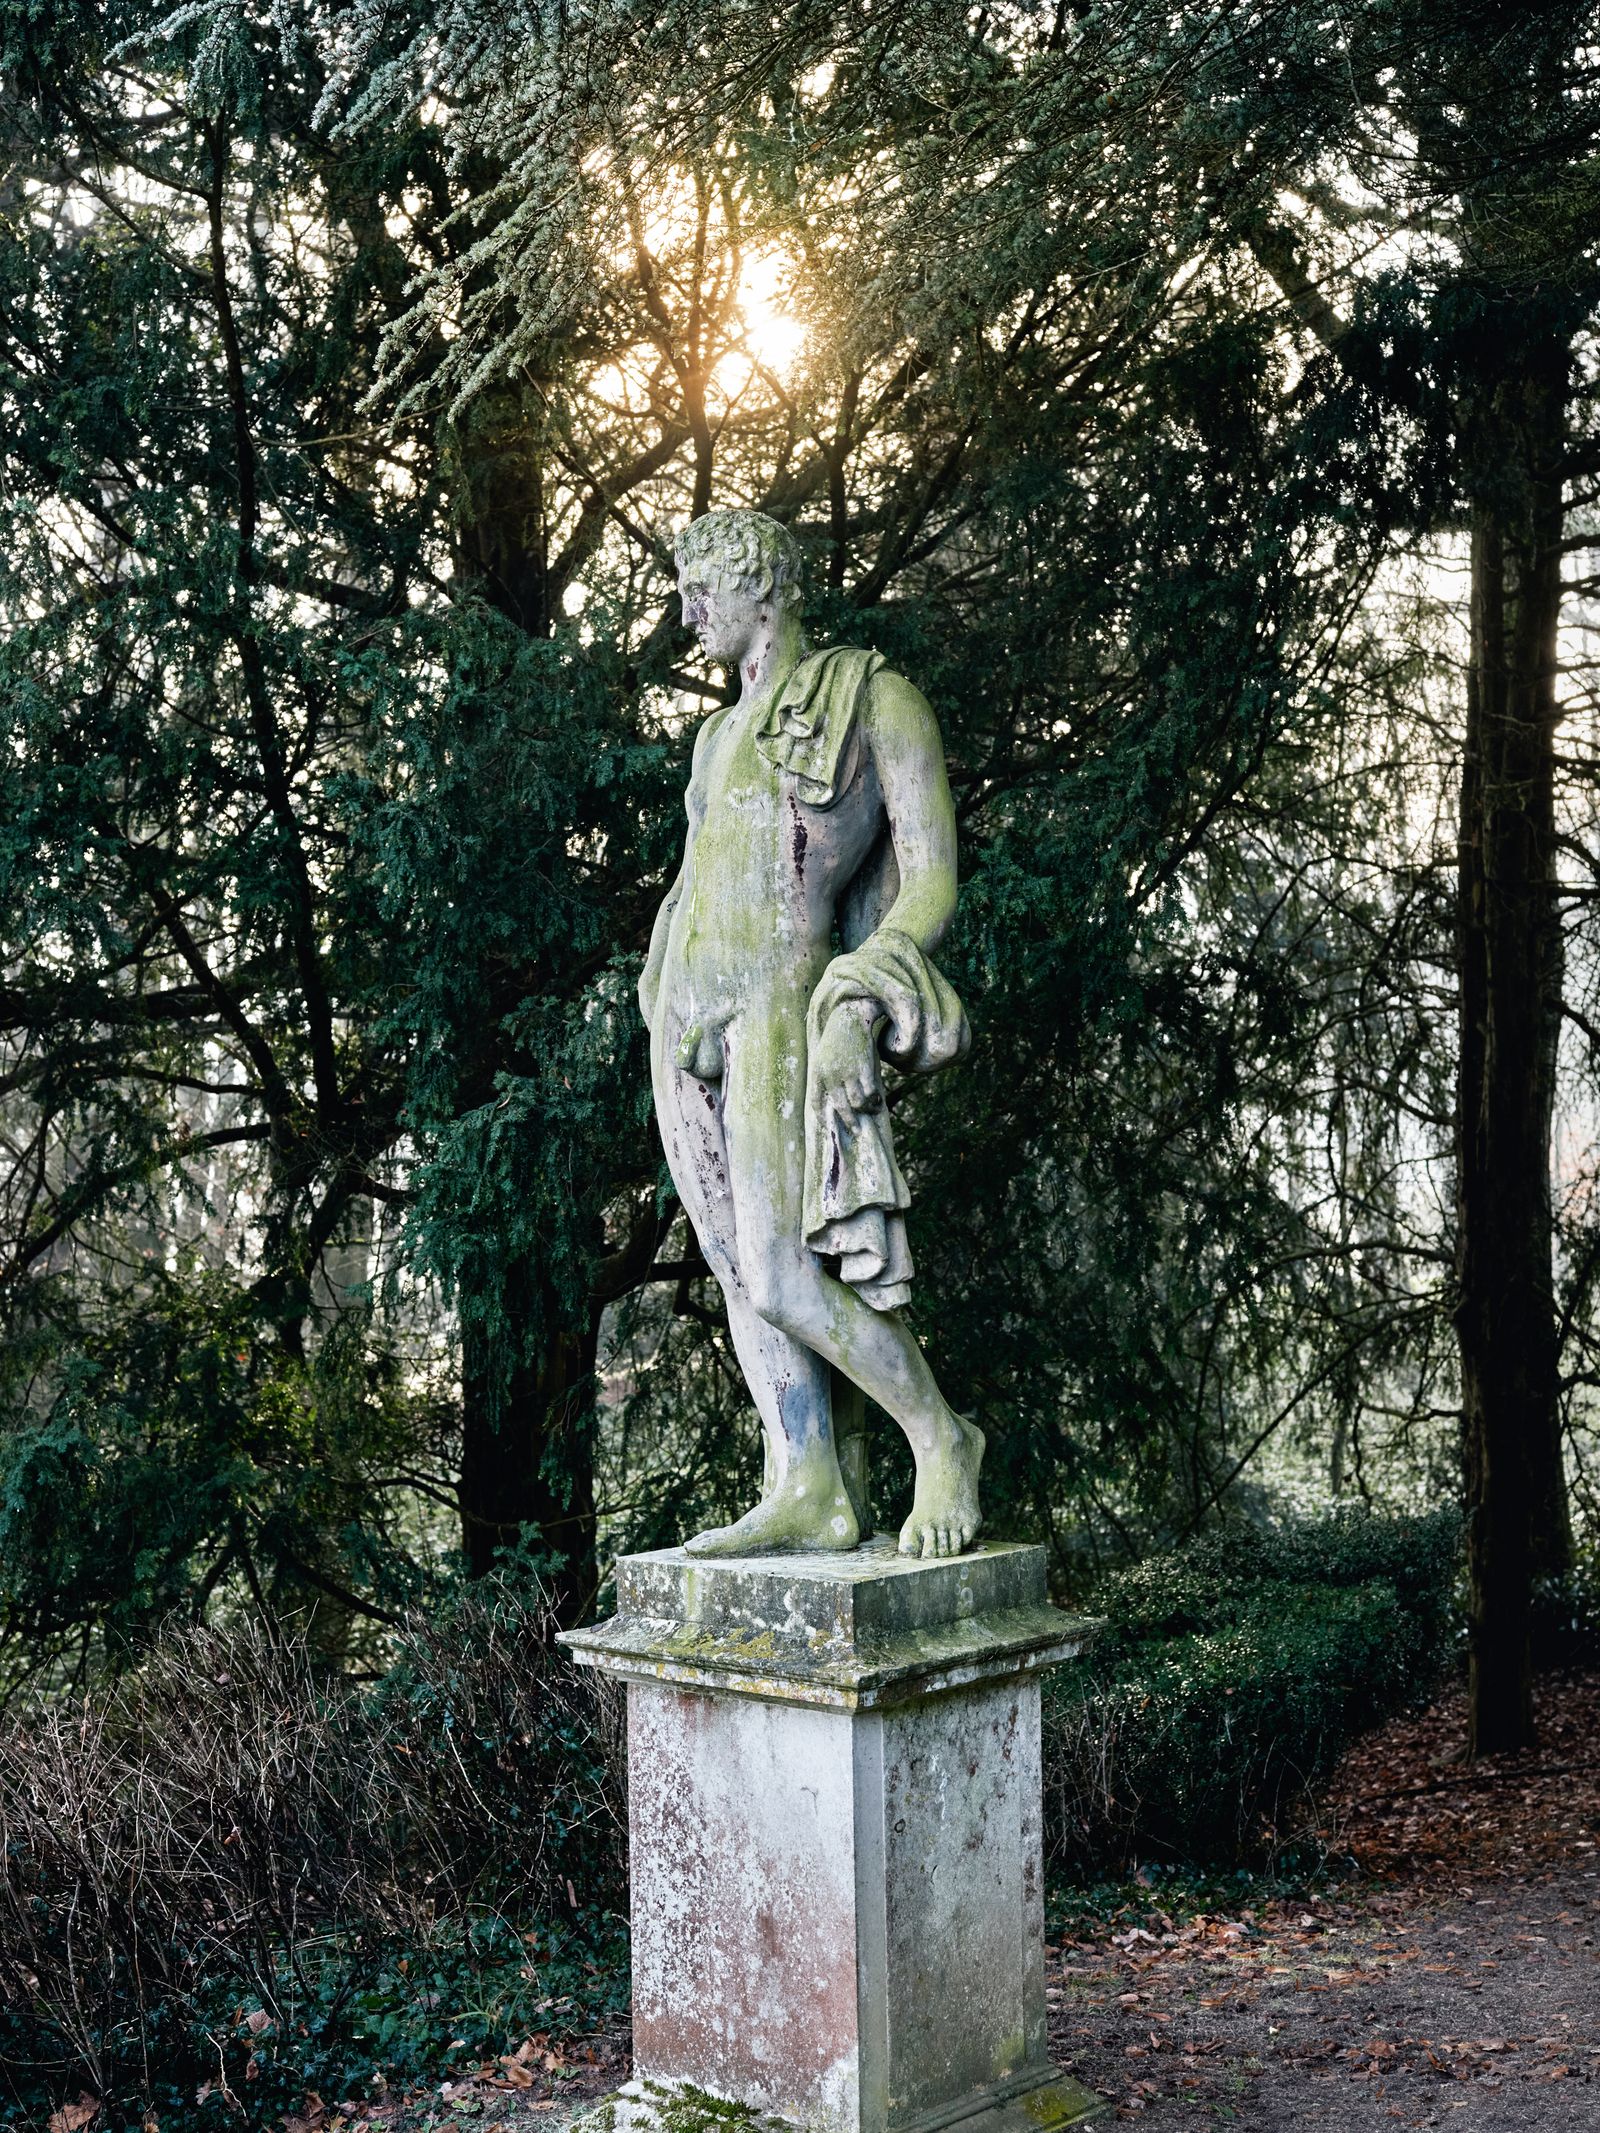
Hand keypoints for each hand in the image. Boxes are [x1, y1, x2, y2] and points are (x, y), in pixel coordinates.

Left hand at [813, 999, 883, 1121]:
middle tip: (857, 1131)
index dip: (823, 1116)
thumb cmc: (837, 1039)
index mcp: (818, 1073)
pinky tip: (878, 1101)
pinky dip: (875, 1100)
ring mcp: (847, 1072)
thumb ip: (826, 1076)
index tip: (830, 1125)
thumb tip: (835, 1099)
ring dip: (867, 1110)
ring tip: (872, 1110)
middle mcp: (830, 1075)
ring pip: (858, 1102)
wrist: (849, 1018)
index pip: (816, 1102)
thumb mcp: (823, 1056)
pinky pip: (870, 1092)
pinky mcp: (863, 1068)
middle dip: (850, 1122)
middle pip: (841, 1107)